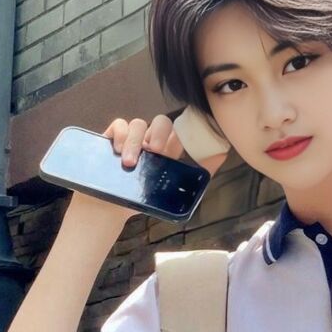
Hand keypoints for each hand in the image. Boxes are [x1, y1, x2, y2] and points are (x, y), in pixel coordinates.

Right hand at [76, 114, 226, 222]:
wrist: (108, 209)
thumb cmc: (138, 200)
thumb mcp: (167, 194)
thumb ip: (194, 178)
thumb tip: (222, 155)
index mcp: (166, 153)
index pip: (179, 133)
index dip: (184, 129)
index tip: (184, 139)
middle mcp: (149, 142)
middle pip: (161, 123)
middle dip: (160, 133)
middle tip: (156, 151)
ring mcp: (130, 139)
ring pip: (138, 124)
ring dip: (135, 141)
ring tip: (130, 163)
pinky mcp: (112, 138)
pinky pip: (119, 125)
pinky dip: (119, 135)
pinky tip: (117, 152)